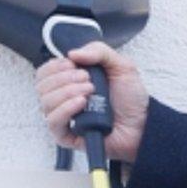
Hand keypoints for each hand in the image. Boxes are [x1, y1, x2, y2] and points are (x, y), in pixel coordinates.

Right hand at [36, 41, 150, 161]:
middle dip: (64, 78)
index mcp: (69, 84)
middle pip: (42, 86)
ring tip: (90, 91)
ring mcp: (64, 119)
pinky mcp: (67, 136)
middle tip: (87, 78)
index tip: (73, 64)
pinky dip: (65, 109)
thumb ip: (99, 51)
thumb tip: (72, 53)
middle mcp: (63, 101)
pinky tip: (81, 103)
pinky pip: (53, 122)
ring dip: (66, 92)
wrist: (144, 125)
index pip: (44, 73)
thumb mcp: (121, 66)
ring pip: (45, 102)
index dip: (55, 66)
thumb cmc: (131, 99)